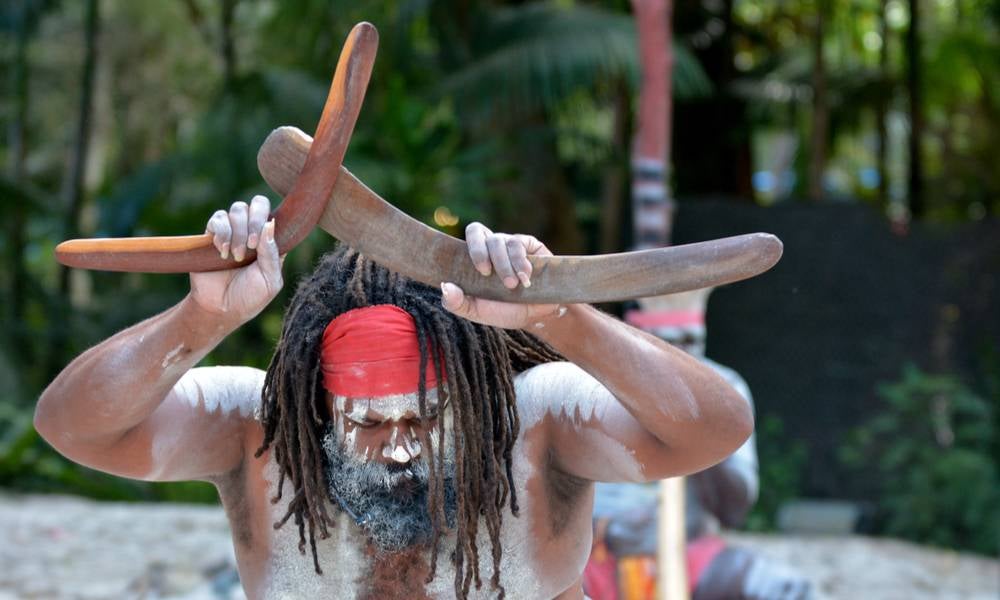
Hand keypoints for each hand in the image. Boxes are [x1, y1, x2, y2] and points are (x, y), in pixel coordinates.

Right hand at [190, 195, 283, 323]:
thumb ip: (271, 253)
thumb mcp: (270, 280)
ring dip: (238, 232)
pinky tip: (222, 251)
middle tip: (251, 245)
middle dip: (254, 221)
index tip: (260, 243)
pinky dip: (221, 232)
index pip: (276, 214)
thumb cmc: (250, 297)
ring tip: (235, 256)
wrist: (220, 309)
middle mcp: (253, 232)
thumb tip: (270, 224)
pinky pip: (218, 218)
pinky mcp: (212, 234)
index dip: (270, 221)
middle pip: (258, 204)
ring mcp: (233, 231)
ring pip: (237, 209)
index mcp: (271, 241)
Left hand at [441, 222, 562, 329]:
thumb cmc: (505, 311)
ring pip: (500, 241)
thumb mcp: (478, 312)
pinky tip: (526, 279)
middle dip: (480, 252)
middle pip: (477, 230)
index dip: (469, 247)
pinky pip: (520, 244)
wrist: (538, 316)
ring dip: (504, 265)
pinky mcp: (530, 245)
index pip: (464, 239)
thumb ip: (458, 303)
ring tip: (512, 285)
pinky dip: (521, 263)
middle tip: (486, 273)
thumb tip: (445, 287)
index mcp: (474, 258)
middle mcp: (490, 246)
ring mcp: (510, 244)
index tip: (480, 271)